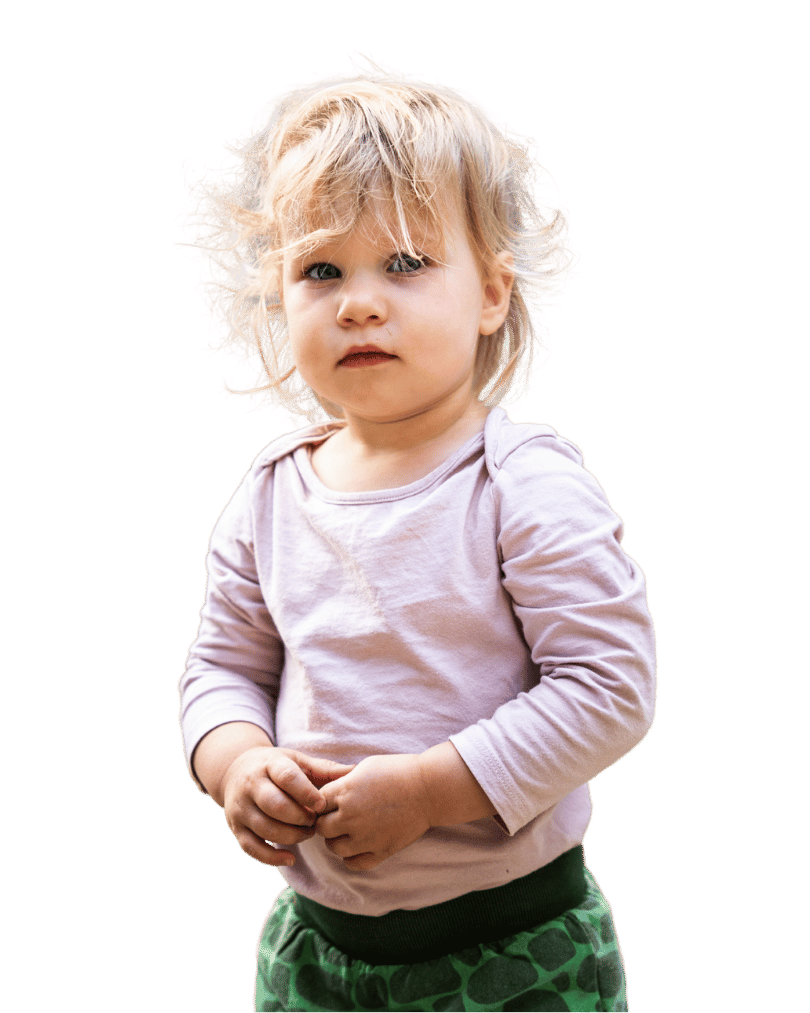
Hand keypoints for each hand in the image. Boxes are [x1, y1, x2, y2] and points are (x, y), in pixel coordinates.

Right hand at [221, 746, 355, 867]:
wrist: (236, 770)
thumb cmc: (277, 767)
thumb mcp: (298, 761)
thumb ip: (326, 770)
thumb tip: (357, 772)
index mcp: (270, 764)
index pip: (286, 777)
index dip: (306, 792)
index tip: (322, 805)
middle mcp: (251, 785)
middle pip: (275, 806)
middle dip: (300, 818)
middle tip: (316, 821)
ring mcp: (241, 808)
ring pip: (265, 828)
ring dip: (291, 836)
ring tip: (308, 833)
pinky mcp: (236, 828)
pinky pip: (252, 848)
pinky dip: (271, 858)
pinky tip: (290, 859)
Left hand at [314, 754, 431, 871]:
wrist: (428, 788)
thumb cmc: (397, 771)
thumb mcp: (364, 767)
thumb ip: (342, 782)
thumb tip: (325, 793)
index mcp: (344, 792)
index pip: (317, 804)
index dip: (322, 802)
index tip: (331, 801)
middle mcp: (350, 817)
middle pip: (321, 828)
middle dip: (327, 821)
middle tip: (337, 816)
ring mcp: (365, 837)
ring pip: (334, 848)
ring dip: (337, 840)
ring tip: (348, 831)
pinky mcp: (380, 851)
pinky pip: (354, 863)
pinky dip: (351, 857)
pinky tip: (358, 845)